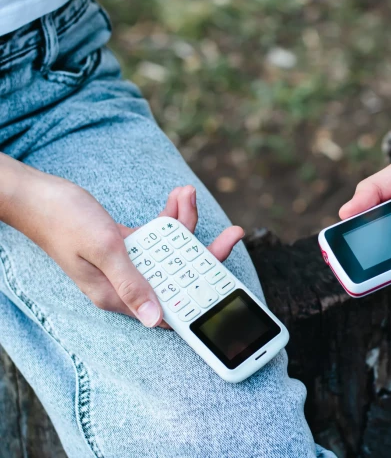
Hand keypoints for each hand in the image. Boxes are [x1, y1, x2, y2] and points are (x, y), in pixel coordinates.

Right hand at [5, 165, 243, 326]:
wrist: (35, 194)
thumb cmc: (62, 219)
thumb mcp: (103, 249)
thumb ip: (131, 282)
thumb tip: (154, 319)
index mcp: (118, 295)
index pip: (170, 304)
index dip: (201, 296)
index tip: (227, 283)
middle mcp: (125, 283)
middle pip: (179, 275)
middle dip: (206, 252)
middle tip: (233, 232)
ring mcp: (128, 263)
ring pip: (171, 250)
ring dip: (185, 222)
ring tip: (188, 194)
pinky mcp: (127, 245)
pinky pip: (158, 235)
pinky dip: (169, 216)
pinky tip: (177, 196)